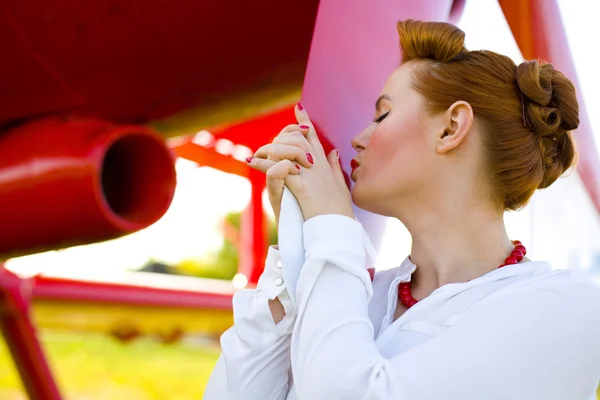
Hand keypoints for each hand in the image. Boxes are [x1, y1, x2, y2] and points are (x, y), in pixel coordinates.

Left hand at [248, 104, 353, 221]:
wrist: (337, 228)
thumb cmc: (339, 211)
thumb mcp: (340, 185)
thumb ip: (335, 167)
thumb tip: (334, 151)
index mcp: (325, 165)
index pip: (314, 137)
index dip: (305, 122)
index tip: (298, 107)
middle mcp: (317, 165)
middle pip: (297, 138)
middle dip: (279, 137)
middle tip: (264, 147)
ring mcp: (310, 174)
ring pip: (287, 148)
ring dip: (269, 150)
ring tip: (255, 156)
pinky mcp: (301, 185)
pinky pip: (278, 168)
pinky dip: (263, 164)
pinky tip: (252, 164)